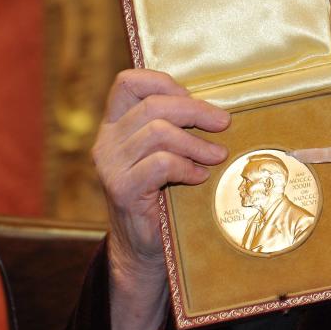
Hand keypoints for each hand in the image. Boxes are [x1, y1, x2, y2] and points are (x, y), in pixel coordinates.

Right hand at [93, 68, 229, 279]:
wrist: (143, 247)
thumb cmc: (163, 195)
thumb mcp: (166, 153)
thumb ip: (176, 127)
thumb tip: (217, 108)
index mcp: (115, 124)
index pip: (128, 82)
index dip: (163, 82)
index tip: (192, 96)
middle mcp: (107, 141)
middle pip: (152, 105)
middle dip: (194, 110)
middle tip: (223, 122)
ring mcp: (111, 165)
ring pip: (158, 132)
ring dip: (196, 143)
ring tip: (218, 155)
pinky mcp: (122, 189)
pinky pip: (161, 164)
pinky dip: (187, 166)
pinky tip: (200, 176)